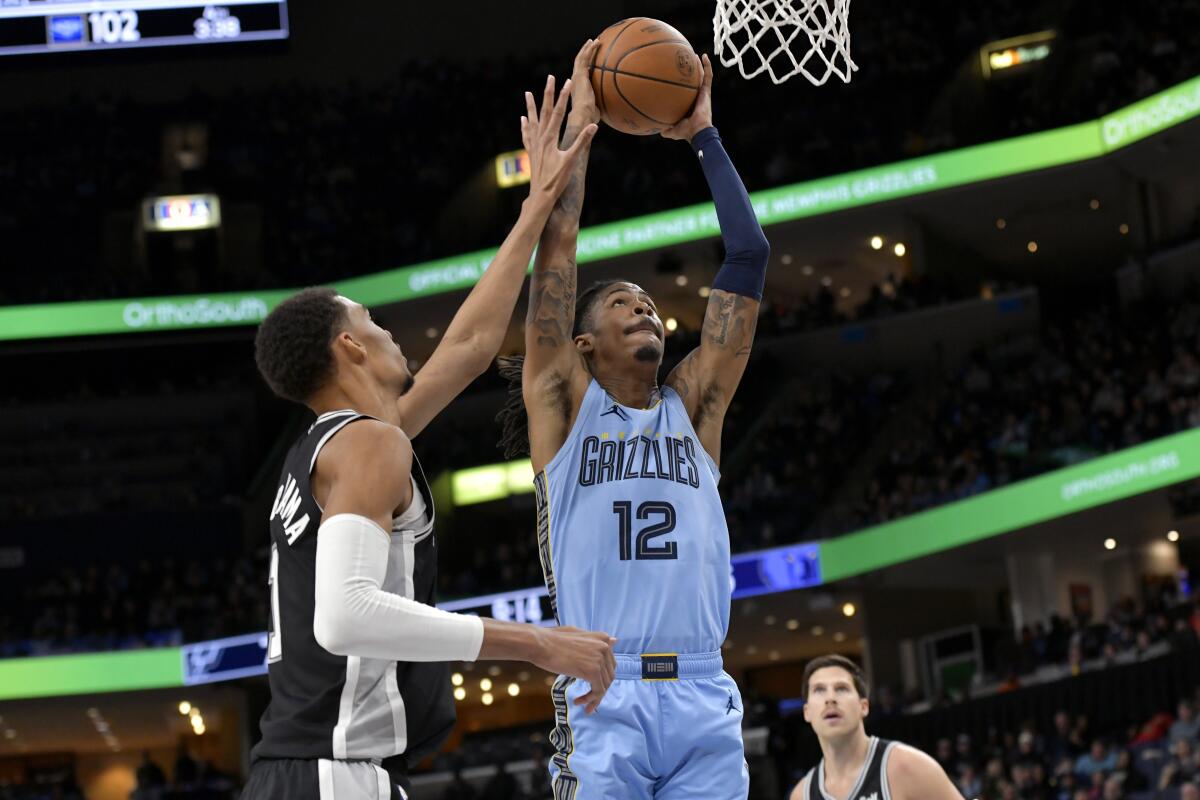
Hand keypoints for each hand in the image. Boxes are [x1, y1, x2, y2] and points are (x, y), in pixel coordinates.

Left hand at [523, 75, 598, 203]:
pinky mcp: (531, 152)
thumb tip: (593, 127)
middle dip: (548, 93)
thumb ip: (581, 143)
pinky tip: (523, 119)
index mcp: (550, 138)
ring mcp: (534, 145)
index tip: (567, 81)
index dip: (564, 96)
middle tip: (550, 77)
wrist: (541, 195)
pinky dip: (525, 125)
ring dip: (531, 106)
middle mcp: (540, 138)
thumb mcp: (572, 160)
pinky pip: (527, 134)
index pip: (559, 112)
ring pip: (532, 120)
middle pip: (545, 111)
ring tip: (528, 93)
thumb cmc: (557, 180)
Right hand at [533, 625, 616, 712]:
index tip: (592, 686)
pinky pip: (597, 691)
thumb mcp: (577, 634)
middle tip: (587, 699)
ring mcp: (600, 659)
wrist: (539, 643)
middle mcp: (604, 647)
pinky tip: (578, 702)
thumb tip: (614, 640)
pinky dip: (590, 700)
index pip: (610, 663)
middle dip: (599, 689)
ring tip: (581, 703)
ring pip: (604, 685)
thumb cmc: (552, 639)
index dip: (602, 677)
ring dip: (593, 697)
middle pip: (609, 676)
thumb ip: (595, 639)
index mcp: (602, 638)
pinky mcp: (592, 671)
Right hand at [570, 39, 602, 125]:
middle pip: (579, 63)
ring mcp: (577, 76)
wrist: (583, 115)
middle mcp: (576, 80)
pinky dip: (589, 49)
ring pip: (580, 58)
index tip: (590, 60)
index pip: (581, 73)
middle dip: (585, 53)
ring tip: (593, 41)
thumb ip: (603, 106)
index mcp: (579, 87)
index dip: (584, 66)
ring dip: (587, 48)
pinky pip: (584, 58)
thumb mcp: (598, 109)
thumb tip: (613, 110)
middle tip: (590, 46)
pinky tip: (595, 42)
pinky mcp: (579, 74)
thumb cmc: (590, 117)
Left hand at [661, 53, 713, 142]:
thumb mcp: (669, 130)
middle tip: (684, 61)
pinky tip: (704, 56)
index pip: (684, 91)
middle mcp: (695, 97)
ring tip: (695, 55)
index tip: (673, 76)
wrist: (696, 131)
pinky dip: (707, 66)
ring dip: (699, 65)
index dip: (680, 84)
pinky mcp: (707, 92)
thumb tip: (651, 126)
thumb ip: (662, 128)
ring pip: (701, 76)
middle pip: (692, 81)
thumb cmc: (685, 132)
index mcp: (687, 104)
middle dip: (690, 72)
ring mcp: (702, 94)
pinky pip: (708, 76)